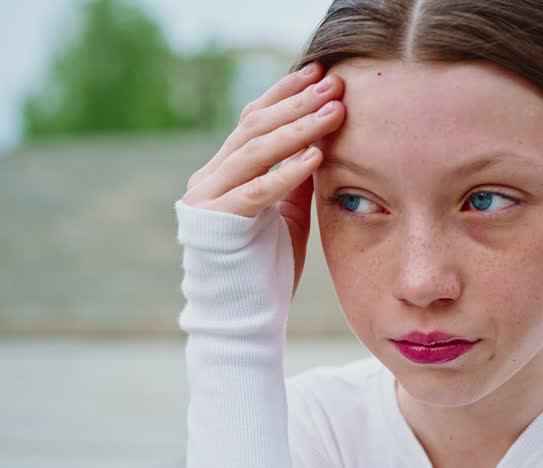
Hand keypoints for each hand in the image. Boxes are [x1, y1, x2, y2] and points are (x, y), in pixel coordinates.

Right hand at [182, 61, 345, 301]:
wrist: (242, 320)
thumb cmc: (267, 270)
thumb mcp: (288, 212)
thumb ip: (295, 176)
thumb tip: (320, 138)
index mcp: (223, 172)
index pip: (253, 120)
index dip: (284, 94)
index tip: (319, 72)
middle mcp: (209, 179)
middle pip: (254, 127)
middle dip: (297, 103)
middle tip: (334, 84)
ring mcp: (208, 199)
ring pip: (256, 151)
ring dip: (299, 128)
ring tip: (334, 111)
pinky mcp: (216, 224)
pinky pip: (256, 190)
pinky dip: (287, 171)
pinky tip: (316, 155)